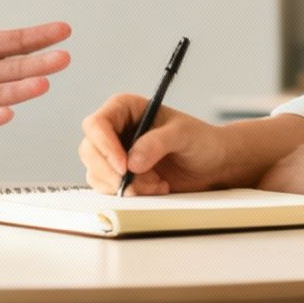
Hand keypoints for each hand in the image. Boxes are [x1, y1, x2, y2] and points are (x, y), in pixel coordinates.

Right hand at [77, 95, 243, 195]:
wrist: (213, 164)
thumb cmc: (200, 140)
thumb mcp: (182, 135)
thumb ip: (157, 143)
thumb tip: (132, 161)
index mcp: (125, 109)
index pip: (97, 124)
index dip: (105, 146)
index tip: (124, 166)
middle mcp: (115, 130)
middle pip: (90, 151)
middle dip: (114, 172)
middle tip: (140, 182)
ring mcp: (115, 154)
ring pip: (96, 172)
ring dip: (125, 185)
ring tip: (157, 183)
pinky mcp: (120, 176)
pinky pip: (108, 188)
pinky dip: (130, 193)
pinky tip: (155, 188)